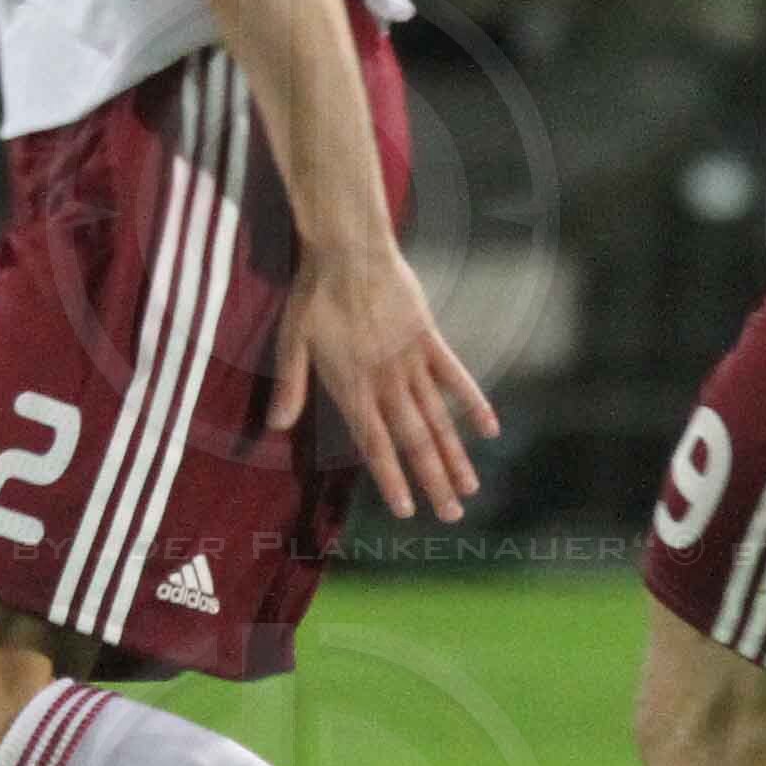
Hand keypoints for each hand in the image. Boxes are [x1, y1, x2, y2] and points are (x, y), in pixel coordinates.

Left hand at [269, 243, 500, 525]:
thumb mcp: (290, 341)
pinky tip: (489, 429)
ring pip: (438, 417)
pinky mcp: (429, 338)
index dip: (391, 478)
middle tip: (451, 516)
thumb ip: (290, 387)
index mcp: (352, 387)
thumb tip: (276, 428)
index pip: (375, 444)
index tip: (406, 510)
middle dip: (432, 482)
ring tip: (470, 489)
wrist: (348, 249)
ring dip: (455, 455)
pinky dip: (474, 402)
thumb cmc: (313, 294)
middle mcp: (386, 381)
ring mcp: (411, 361)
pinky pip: (456, 376)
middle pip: (414, 441)